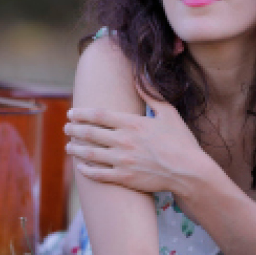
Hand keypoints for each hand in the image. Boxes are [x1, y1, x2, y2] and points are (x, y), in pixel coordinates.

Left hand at [64, 90, 216, 196]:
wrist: (189, 172)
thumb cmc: (181, 142)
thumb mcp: (169, 114)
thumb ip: (151, 95)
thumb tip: (140, 77)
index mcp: (132, 123)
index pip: (98, 115)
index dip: (81, 113)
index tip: (71, 113)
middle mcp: (123, 141)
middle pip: (89, 133)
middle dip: (74, 130)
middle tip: (66, 128)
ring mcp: (122, 160)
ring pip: (90, 154)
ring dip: (76, 149)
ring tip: (69, 147)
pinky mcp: (124, 178)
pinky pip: (98, 174)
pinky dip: (86, 170)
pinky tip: (81, 167)